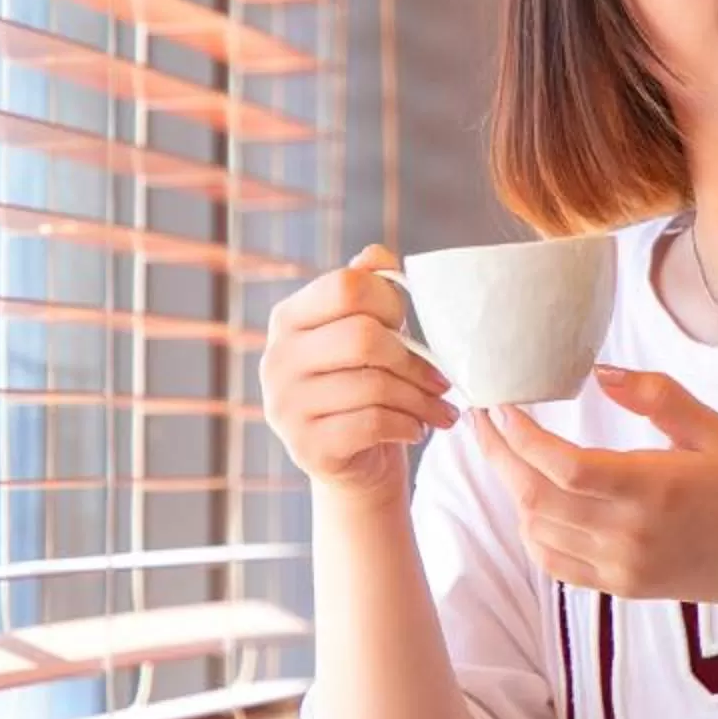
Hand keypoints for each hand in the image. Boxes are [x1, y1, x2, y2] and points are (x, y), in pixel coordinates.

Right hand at [261, 247, 459, 504]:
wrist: (352, 463)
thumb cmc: (364, 386)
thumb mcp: (368, 333)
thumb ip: (370, 291)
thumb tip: (378, 255)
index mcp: (288, 318)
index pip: (345, 286)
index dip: (390, 301)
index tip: (410, 326)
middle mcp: (276, 359)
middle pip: (362, 336)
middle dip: (413, 358)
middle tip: (441, 378)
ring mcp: (285, 405)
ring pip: (373, 385)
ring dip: (420, 399)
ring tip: (441, 408)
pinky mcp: (305, 446)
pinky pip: (372, 423)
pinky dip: (407, 425)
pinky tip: (417, 429)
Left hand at [473, 367, 717, 633]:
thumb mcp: (713, 428)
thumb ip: (657, 396)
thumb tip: (600, 373)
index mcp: (652, 488)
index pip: (563, 466)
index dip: (521, 437)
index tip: (502, 405)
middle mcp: (629, 533)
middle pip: (536, 498)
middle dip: (498, 456)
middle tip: (484, 420)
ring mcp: (621, 566)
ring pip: (538, 531)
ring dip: (512, 490)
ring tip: (505, 451)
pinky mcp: (619, 586)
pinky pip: (554, 564)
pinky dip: (531, 531)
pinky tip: (530, 501)